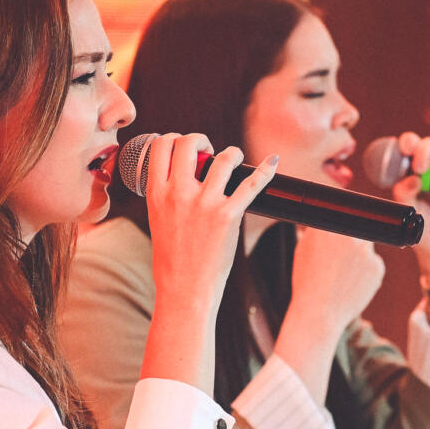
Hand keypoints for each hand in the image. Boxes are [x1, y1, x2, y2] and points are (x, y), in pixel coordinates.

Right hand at [144, 134, 275, 314]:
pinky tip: (272, 163)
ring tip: (234, 162)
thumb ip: (167, 196)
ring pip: (223, 158)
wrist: (183, 290)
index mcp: (156, 194)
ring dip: (232, 154)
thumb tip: (182, 177)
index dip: (174, 138)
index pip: (160, 146)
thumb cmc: (171, 261)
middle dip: (201, 140)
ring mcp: (204, 204)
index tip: (185, 148)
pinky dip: (266, 170)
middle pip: (188, 143)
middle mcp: (178, 194)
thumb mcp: (158, 221)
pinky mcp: (228, 216)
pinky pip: (251, 184)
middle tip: (209, 151)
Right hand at [281, 226, 384, 342]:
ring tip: (342, 278)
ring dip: (359, 259)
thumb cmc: (307, 284)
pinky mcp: (377, 267)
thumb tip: (330, 219)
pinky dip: (367, 275)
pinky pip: (374, 266)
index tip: (342, 237)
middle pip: (357, 230)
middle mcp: (348, 235)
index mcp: (326, 228)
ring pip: (366, 249)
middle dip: (353, 242)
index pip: (343, 215)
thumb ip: (318, 233)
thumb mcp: (303, 251)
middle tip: (341, 261)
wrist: (318, 312)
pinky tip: (352, 286)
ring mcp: (365, 250)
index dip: (345, 226)